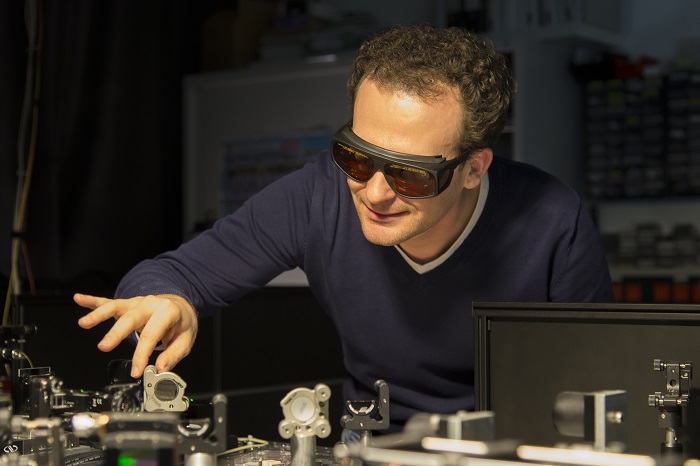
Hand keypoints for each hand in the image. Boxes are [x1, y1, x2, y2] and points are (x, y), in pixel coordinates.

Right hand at [74, 293, 197, 378]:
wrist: (181, 305)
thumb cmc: (181, 322)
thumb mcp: (186, 340)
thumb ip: (172, 355)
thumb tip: (160, 369)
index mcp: (167, 312)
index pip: (151, 334)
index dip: (142, 354)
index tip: (137, 371)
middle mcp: (150, 305)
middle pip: (130, 319)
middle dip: (116, 333)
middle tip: (104, 347)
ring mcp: (137, 303)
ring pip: (116, 307)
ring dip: (98, 314)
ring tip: (84, 323)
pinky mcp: (127, 304)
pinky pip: (108, 301)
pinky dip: (92, 301)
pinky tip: (79, 299)